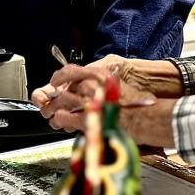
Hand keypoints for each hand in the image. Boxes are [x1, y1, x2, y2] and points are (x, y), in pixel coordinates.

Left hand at [31, 60, 175, 146]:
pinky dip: (60, 120)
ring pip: (59, 104)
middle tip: (49, 105)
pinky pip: (63, 118)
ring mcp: (86, 102)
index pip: (70, 71)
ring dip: (53, 111)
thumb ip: (103, 85)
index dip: (59, 78)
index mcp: (99, 75)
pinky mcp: (85, 119)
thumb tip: (93, 88)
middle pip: (62, 89)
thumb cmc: (137, 104)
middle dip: (53, 99)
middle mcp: (90, 86)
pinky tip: (61, 123)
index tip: (55, 82)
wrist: (144, 118)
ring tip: (52, 116)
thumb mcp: (119, 85)